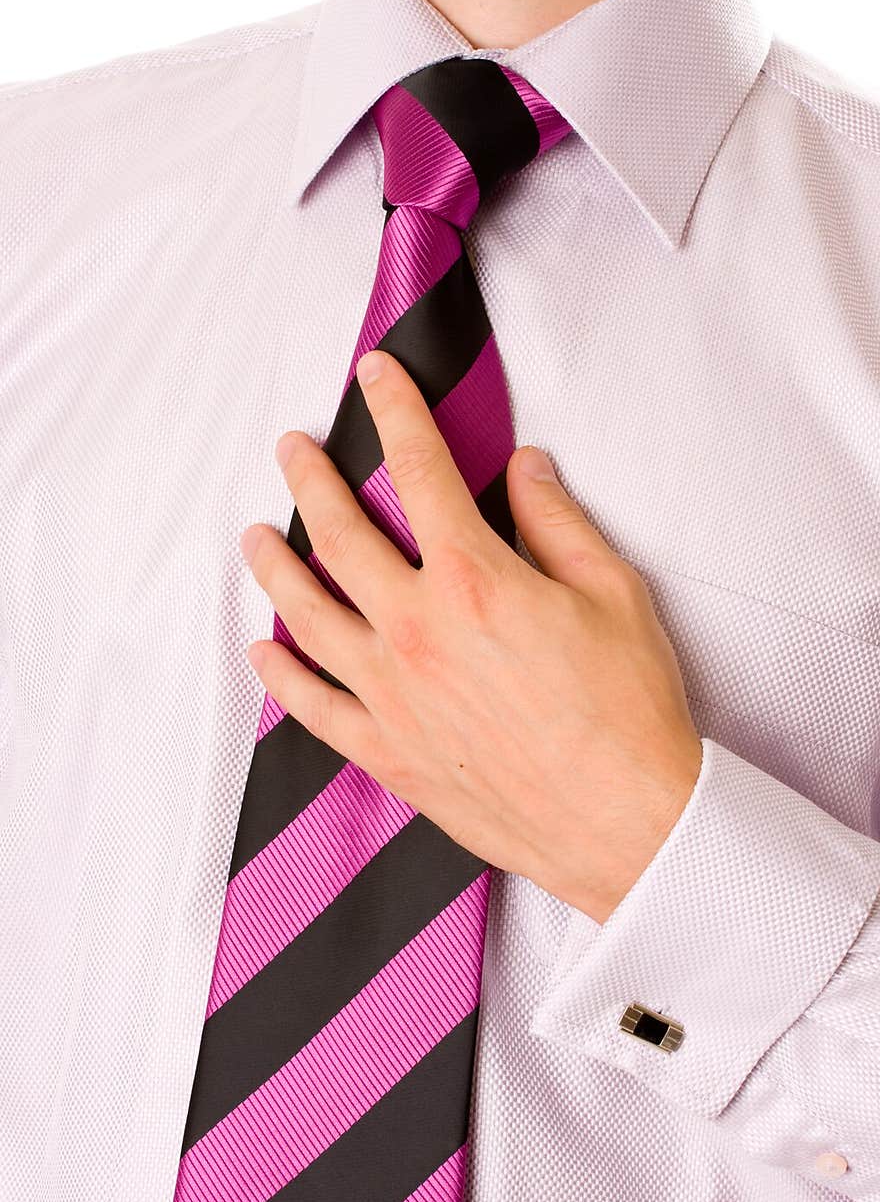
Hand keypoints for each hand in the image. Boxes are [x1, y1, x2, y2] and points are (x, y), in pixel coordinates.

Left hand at [240, 350, 701, 923]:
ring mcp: (393, 695)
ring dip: (276, 568)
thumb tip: (525, 470)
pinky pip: (314, 705)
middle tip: (292, 449)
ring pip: (309, 615)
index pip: (419, 471)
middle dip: (312, 480)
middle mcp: (417, 630)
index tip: (375, 378)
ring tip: (256, 537)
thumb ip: (557, 522)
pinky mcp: (389, 751)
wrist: (627, 823)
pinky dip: (281, 675)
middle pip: (341, 535)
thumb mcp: (614, 594)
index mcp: (473, 579)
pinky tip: (263, 651)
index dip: (395, 412)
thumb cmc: (628, 713)